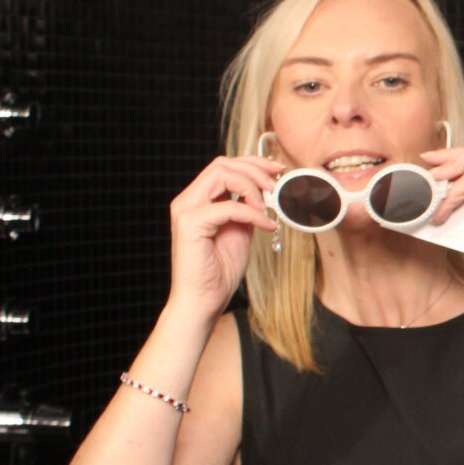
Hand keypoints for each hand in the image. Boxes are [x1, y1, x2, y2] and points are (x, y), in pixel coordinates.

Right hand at [167, 156, 281, 325]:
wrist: (203, 300)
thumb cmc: (219, 270)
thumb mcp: (240, 232)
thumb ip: (247, 210)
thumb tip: (266, 193)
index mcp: (197, 200)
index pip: (222, 166)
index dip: (252, 164)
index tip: (277, 170)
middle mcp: (187, 201)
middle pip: (222, 164)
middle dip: (255, 169)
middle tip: (277, 186)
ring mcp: (186, 211)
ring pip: (221, 174)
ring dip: (252, 187)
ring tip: (268, 209)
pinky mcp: (190, 224)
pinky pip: (228, 206)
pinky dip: (253, 214)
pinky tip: (267, 226)